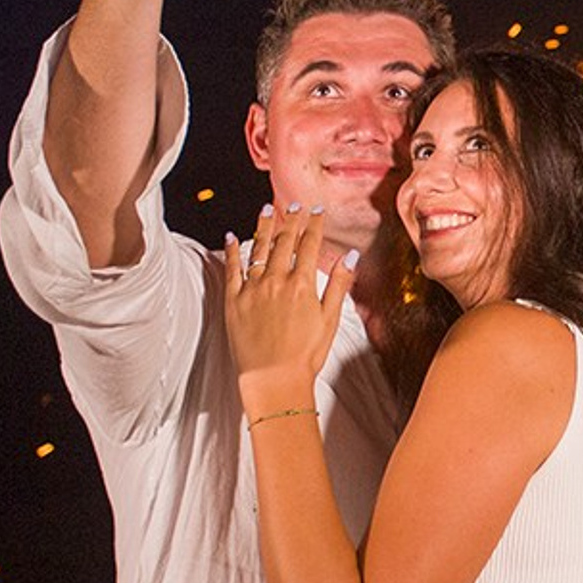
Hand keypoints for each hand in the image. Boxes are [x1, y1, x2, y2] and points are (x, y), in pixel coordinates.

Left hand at [224, 203, 355, 409]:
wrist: (273, 378)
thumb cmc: (305, 354)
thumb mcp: (330, 319)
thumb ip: (338, 284)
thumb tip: (351, 257)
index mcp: (302, 285)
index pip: (309, 245)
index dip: (314, 224)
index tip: (317, 210)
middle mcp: (276, 281)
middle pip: (285, 242)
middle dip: (291, 219)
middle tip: (294, 204)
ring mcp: (253, 289)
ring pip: (259, 249)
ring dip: (264, 227)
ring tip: (268, 210)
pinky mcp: (234, 301)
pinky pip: (232, 269)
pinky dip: (232, 251)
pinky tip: (232, 237)